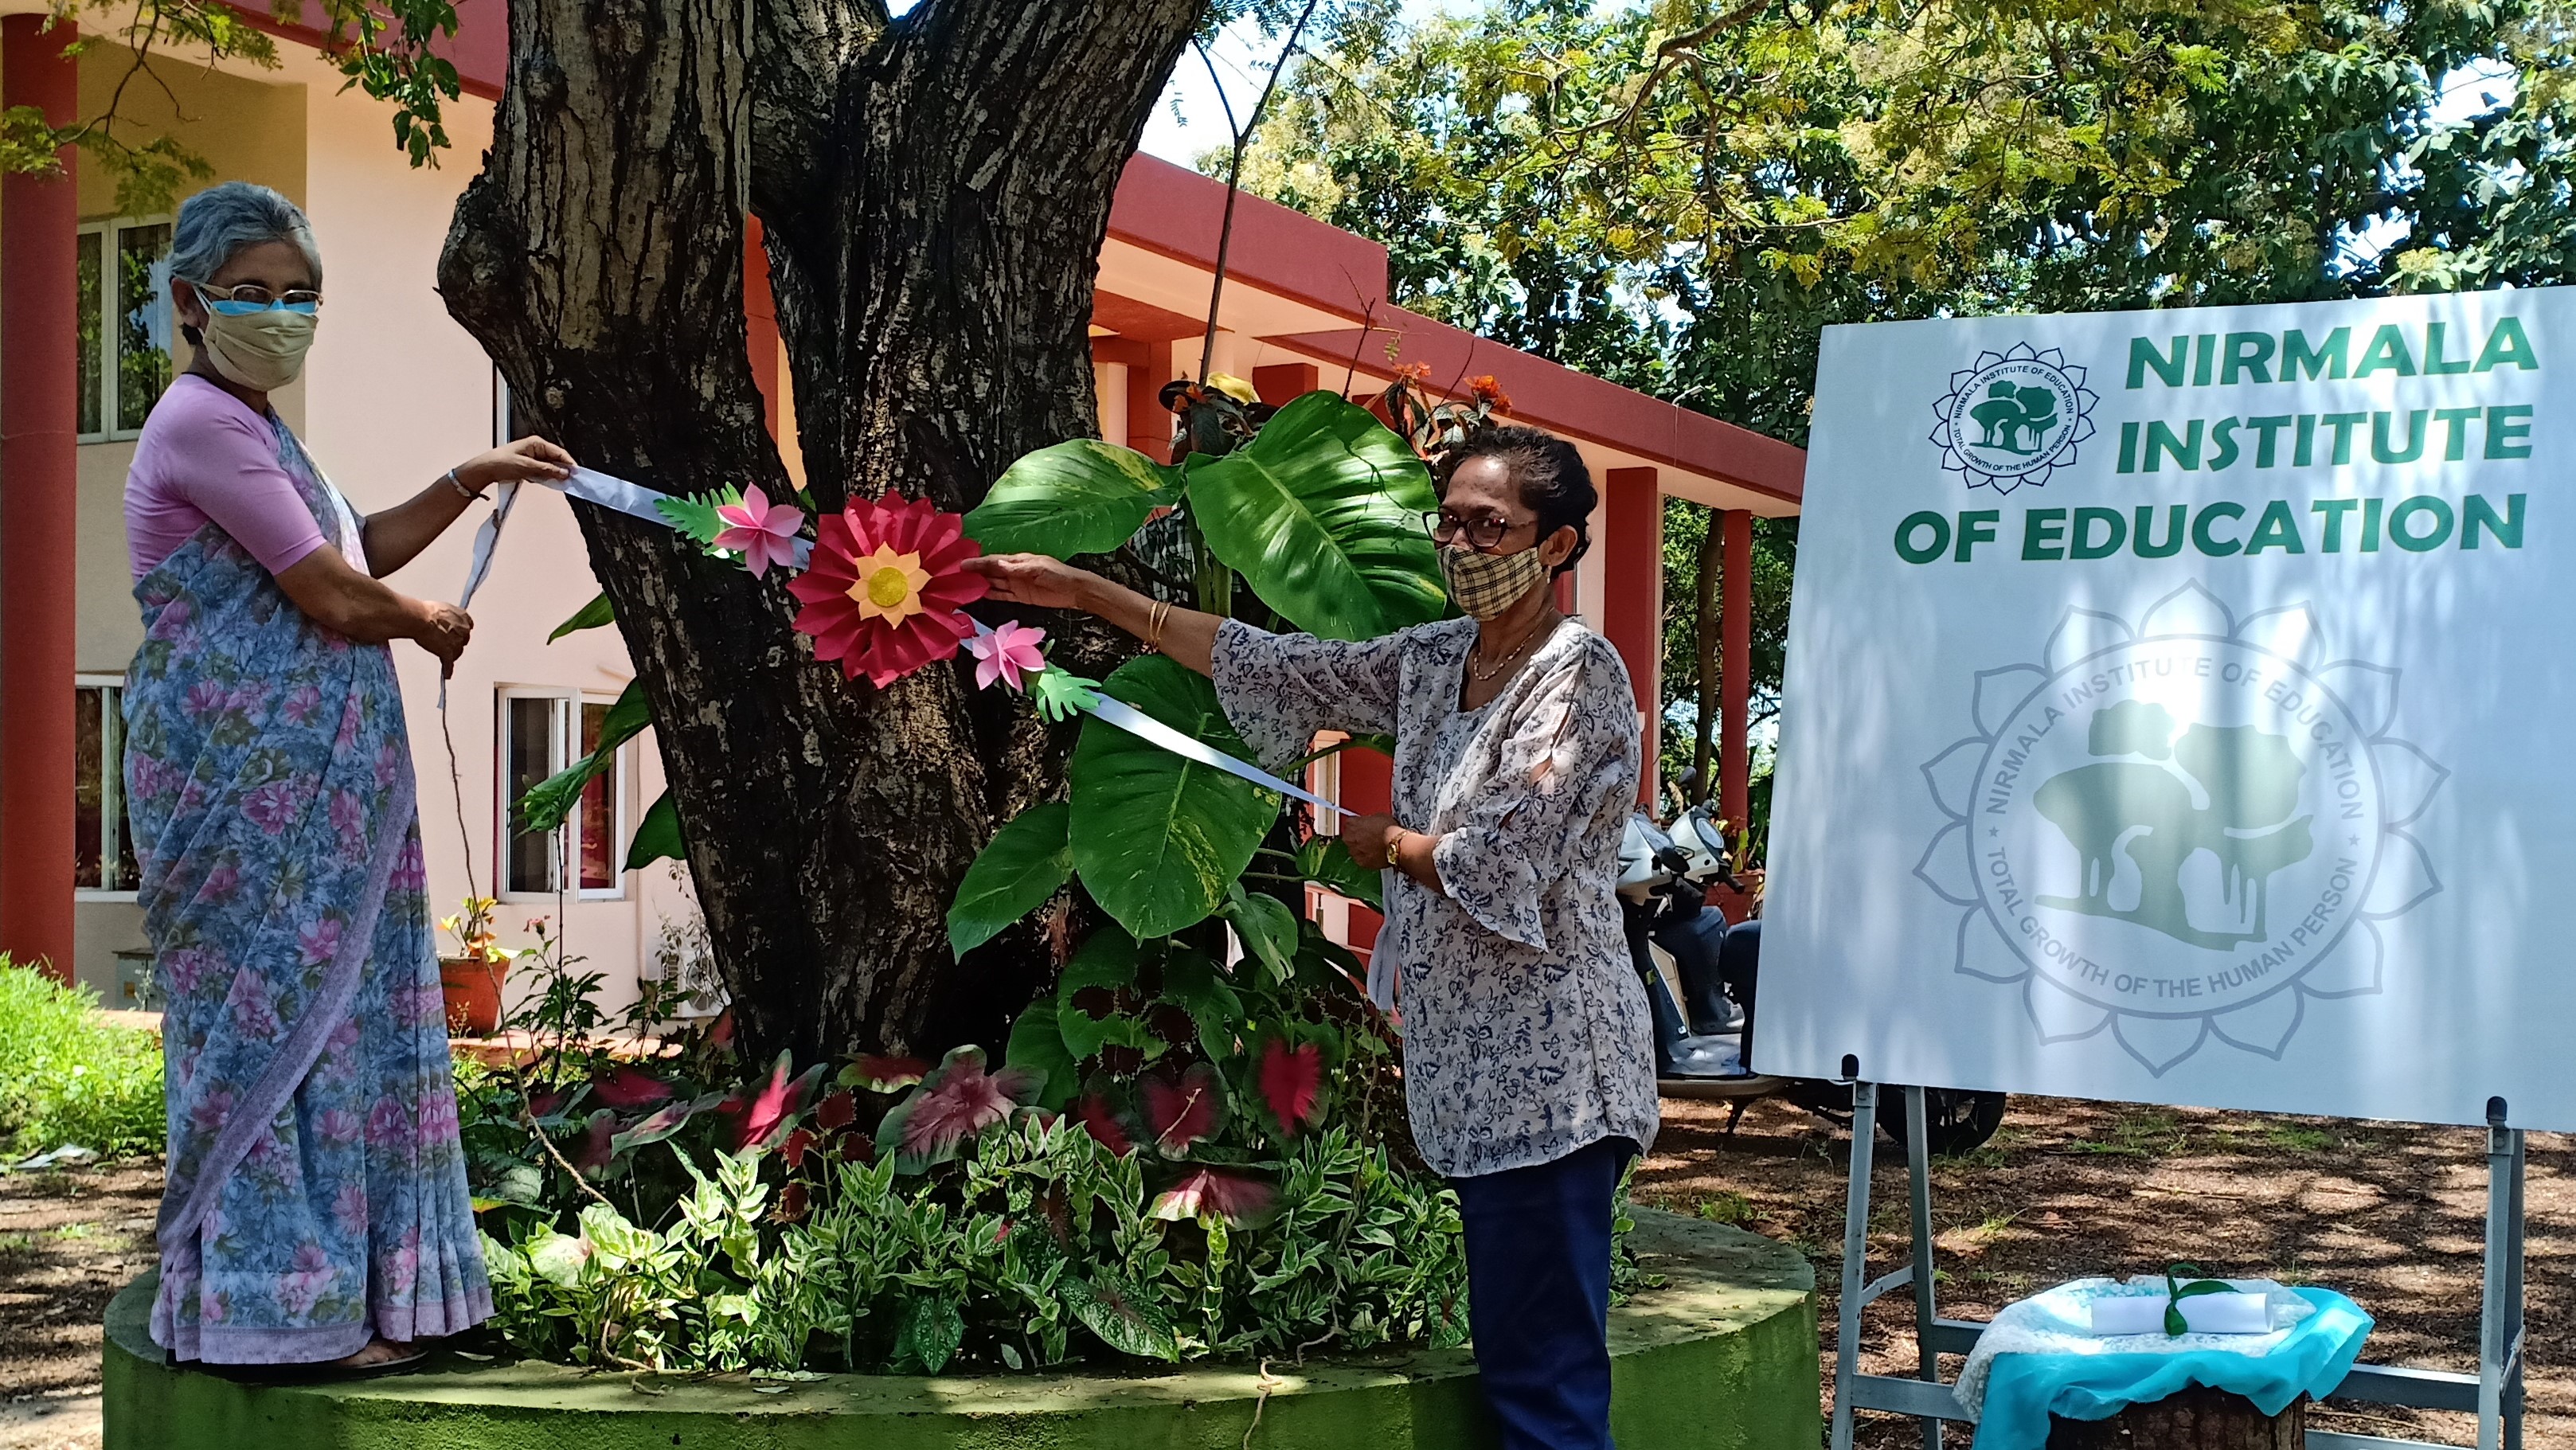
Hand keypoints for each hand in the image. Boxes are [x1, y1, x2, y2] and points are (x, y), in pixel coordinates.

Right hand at [414, 601, 473, 667]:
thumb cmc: (427, 611)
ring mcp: (456, 643)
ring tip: (443, 657)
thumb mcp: (442, 608)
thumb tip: (443, 620)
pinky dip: (448, 669)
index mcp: (464, 618)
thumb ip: (447, 616)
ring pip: (457, 652)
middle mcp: (463, 631)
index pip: (467, 628)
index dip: (460, 632)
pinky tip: (447, 674)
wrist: (420, 618)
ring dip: (451, 655)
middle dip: (455, 643)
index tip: (457, 635)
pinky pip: (449, 664)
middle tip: (446, 644)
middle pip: (462, 641)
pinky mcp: (448, 652)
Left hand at [452, 436, 576, 493]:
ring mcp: (532, 457)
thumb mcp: (527, 467)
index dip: (569, 463)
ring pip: (550, 467)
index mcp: (536, 443)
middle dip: (562, 470)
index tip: (576, 474)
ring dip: (554, 475)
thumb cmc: (502, 463)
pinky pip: (542, 472)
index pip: (559, 452)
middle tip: (569, 481)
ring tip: (559, 483)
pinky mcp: (529, 466)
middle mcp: (536, 449)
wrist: (485, 469)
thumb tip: (564, 473)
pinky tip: (547, 482)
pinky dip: (546, 477)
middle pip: (556, 460)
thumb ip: (547, 470)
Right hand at [962, 553, 1099, 610]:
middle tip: (956, 574)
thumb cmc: (1059, 575)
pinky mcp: (1021, 596)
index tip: (962, 564)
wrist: (1074, 590)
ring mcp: (1017, 584)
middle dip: (974, 572)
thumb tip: (998, 563)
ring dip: (979, 584)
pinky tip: (979, 594)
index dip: (978, 563)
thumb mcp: (1039, 569)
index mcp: (1019, 561)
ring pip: (994, 583)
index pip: (994, 561)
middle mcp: (1015, 571)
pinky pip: (1002, 595)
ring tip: (962, 585)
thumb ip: (1017, 568)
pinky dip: (991, 594)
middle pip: (990, 571)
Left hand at [1344, 813, 1396, 871]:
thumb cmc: (1389, 830)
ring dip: (1361, 848)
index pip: (1350, 823)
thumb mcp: (1378, 816)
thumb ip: (1369, 820)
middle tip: (1370, 837)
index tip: (1364, 827)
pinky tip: (1375, 854)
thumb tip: (1370, 822)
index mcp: (1351, 824)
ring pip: (1354, 849)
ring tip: (1375, 846)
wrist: (1396, 845)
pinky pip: (1361, 859)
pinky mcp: (1360, 862)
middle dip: (1358, 837)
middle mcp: (1349, 838)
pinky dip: (1366, 857)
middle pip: (1350, 837)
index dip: (1359, 825)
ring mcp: (1353, 851)